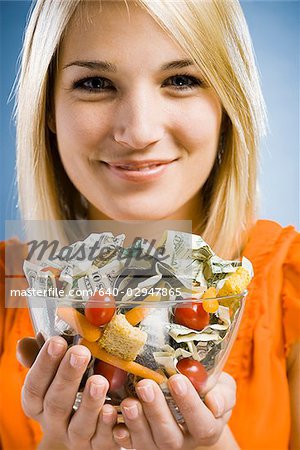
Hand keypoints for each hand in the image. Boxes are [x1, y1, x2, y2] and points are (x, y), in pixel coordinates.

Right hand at [18, 336, 119, 449]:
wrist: (88, 427)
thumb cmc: (70, 390)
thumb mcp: (54, 376)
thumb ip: (44, 360)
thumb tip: (25, 344)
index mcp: (39, 405)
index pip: (34, 387)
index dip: (44, 364)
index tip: (57, 341)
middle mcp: (54, 424)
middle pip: (56, 404)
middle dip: (68, 377)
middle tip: (81, 352)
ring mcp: (76, 438)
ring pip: (79, 426)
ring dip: (89, 403)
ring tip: (100, 381)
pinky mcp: (98, 447)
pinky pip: (102, 440)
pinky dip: (107, 425)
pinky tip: (112, 410)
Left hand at [112, 372, 235, 449]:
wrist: (191, 394)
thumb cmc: (207, 388)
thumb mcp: (223, 387)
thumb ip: (223, 394)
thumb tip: (214, 403)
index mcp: (206, 428)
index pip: (201, 424)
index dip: (189, 405)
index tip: (177, 380)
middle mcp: (183, 441)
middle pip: (169, 436)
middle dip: (156, 411)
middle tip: (146, 385)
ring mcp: (160, 444)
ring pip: (148, 443)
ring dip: (136, 423)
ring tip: (129, 401)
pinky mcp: (141, 442)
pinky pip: (130, 444)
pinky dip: (122, 434)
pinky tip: (114, 421)